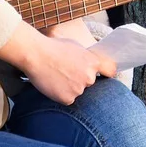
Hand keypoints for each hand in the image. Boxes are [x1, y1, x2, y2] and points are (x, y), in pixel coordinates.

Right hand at [0, 22, 115, 104]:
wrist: (35, 54)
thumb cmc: (53, 47)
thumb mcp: (76, 47)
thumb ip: (86, 58)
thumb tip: (91, 66)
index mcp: (94, 62)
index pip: (110, 71)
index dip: (106, 73)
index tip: (104, 75)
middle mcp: (89, 77)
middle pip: (89, 83)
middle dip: (80, 80)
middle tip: (65, 73)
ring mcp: (79, 89)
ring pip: (77, 92)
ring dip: (69, 88)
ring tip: (56, 76)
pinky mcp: (68, 98)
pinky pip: (67, 99)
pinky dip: (60, 95)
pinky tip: (52, 84)